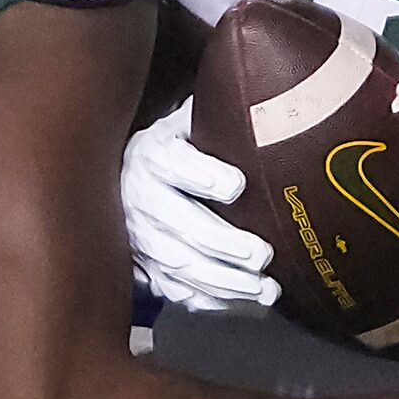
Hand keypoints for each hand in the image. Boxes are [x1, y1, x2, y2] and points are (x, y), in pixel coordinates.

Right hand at [120, 102, 275, 311]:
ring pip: (178, 264)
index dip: (202, 174)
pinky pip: (176, 290)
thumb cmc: (178, 145)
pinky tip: (244, 305)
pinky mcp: (147, 267)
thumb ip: (220, 113)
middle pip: (178, 223)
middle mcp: (140, 196)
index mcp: (154, 153)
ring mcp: (141, 237)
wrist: (125, 178)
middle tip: (261, 254)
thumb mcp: (189, 120)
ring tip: (264, 289)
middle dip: (220, 242)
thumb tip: (273, 94)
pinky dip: (209, 301)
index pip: (172, 162)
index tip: (237, 184)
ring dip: (222, 281)